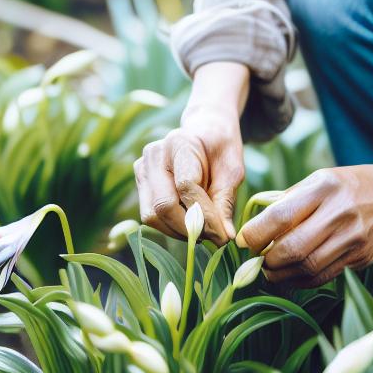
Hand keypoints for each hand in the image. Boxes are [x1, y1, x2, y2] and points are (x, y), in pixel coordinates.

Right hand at [134, 62, 247, 243]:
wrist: (204, 133)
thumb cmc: (221, 151)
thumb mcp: (233, 172)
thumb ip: (225, 203)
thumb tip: (225, 237)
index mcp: (179, 143)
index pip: (186, 186)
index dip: (205, 215)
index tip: (224, 236)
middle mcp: (154, 154)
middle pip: (163, 205)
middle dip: (190, 229)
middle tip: (214, 238)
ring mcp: (142, 168)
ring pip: (152, 216)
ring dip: (179, 232)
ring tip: (203, 231)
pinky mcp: (140, 183)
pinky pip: (150, 216)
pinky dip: (170, 227)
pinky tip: (189, 223)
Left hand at [236, 148, 372, 285]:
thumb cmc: (347, 185)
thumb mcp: (318, 179)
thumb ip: (289, 200)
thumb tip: (254, 226)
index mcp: (324, 188)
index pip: (281, 216)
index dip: (256, 233)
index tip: (243, 240)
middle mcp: (340, 213)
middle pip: (294, 248)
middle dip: (267, 260)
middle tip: (255, 260)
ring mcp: (354, 238)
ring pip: (308, 267)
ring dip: (281, 275)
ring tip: (269, 271)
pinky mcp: (362, 258)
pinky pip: (325, 275)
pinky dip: (302, 281)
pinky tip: (290, 276)